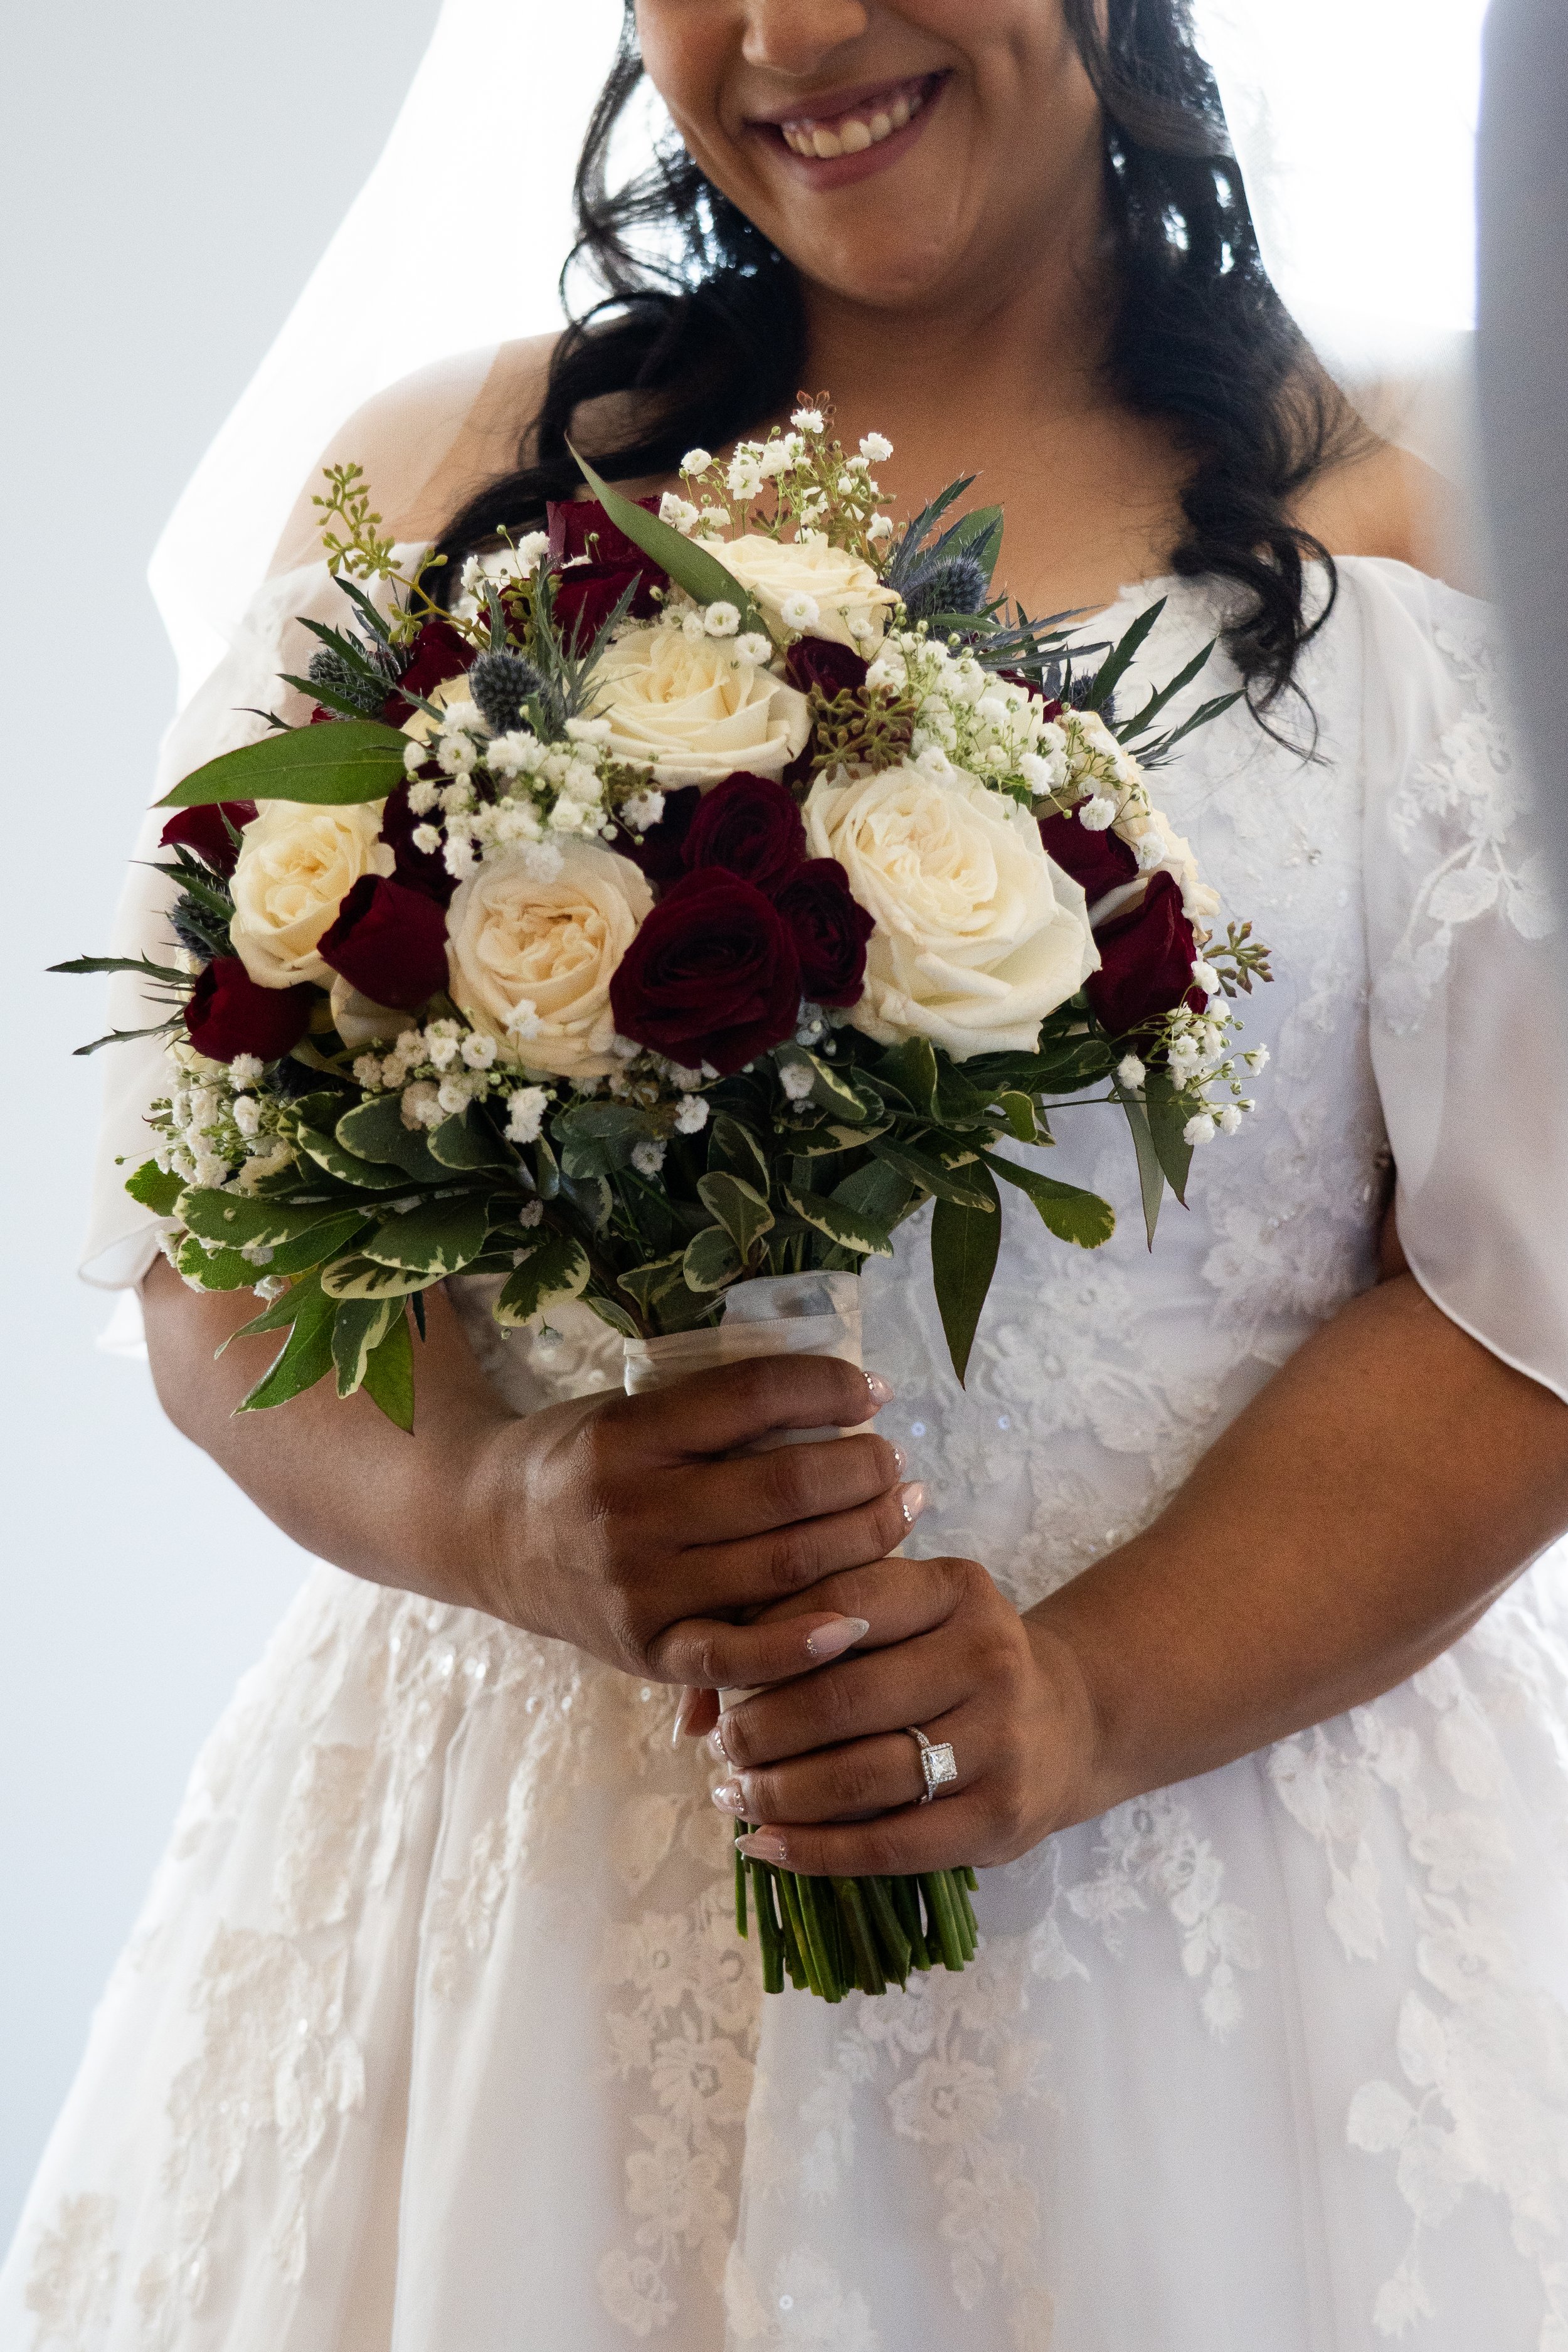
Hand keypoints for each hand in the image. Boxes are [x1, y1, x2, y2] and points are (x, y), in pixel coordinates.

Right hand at [464, 1353, 921, 1685]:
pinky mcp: (646, 1650)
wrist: (487, 1531)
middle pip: (784, 1488)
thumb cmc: (582, 1461)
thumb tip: (838, 1396)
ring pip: (783, 1567)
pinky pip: (738, 1657)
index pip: (754, 1396)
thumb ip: (713, 1412)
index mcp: (628, 1434)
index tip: (874, 1389)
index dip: (830, 1387)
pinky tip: (858, 1618)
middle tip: (894, 1459)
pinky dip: (804, 1642)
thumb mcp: (628, 1410)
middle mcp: (632, 1511)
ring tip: (898, 1511)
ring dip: (862, 1537)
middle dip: (863, 1469)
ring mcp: (640, 1588)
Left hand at [696, 1555, 1098, 1872]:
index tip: (722, 1662)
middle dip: (761, 1727)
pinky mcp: (1000, 1819)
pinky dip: (813, 1851)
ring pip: (860, 1776)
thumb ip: (816, 1619)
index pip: (841, 1598)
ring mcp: (1002, 1741)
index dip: (767, 1636)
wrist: (1066, 1722)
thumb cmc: (951, 1660)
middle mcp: (989, 1656)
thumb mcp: (909, 1611)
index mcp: (958, 1589)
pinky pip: (888, 1844)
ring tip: (734, 1792)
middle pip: (843, 1697)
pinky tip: (763, 1846)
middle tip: (723, 1742)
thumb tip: (697, 1682)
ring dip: (778, 1792)